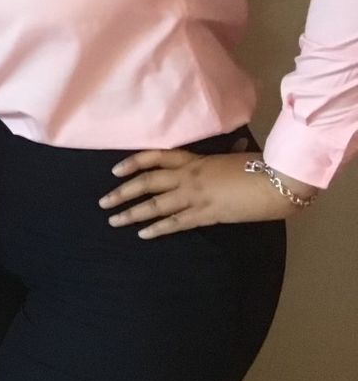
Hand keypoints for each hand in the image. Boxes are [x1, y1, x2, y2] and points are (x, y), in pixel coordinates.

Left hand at [101, 150, 316, 237]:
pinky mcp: (206, 215)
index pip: (155, 158)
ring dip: (132, 213)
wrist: (278, 183)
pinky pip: (176, 223)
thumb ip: (229, 153)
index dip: (133, 163)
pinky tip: (142, 234)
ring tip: (114, 220)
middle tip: (103, 202)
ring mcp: (195, 196)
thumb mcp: (238, 156)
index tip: (115, 170)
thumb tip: (237, 146)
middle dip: (122, 192)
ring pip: (155, 205)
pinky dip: (158, 229)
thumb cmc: (261, 166)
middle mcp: (188, 177)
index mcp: (194, 159)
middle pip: (147, 183)